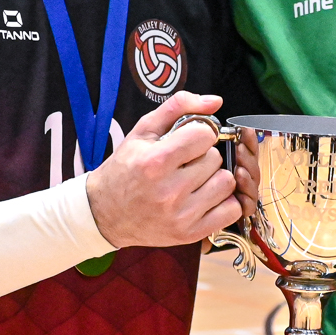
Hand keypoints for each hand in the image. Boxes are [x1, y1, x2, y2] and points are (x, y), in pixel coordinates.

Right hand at [85, 92, 237, 247]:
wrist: (105, 212)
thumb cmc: (125, 169)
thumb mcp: (142, 131)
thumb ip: (178, 107)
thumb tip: (215, 101)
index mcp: (155, 162)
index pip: (204, 136)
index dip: (200, 134)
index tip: (190, 140)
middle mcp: (169, 191)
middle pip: (215, 159)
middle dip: (204, 156)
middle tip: (186, 163)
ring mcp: (181, 215)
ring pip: (226, 182)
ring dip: (215, 178)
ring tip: (196, 180)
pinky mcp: (190, 233)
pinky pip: (230, 210)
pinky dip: (223, 201)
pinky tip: (205, 196)